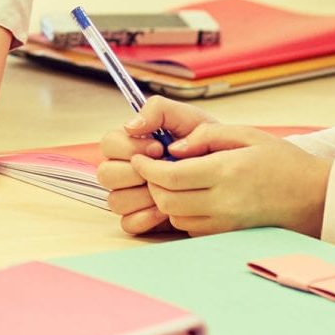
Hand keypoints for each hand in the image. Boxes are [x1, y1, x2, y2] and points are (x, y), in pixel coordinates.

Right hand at [96, 96, 214, 235]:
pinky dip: (146, 218)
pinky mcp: (143, 220)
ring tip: (168, 192)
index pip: (108, 144)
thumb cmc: (206, 144)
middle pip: (106, 174)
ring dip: (141, 197)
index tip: (158, 148)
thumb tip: (130, 125)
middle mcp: (125, 170)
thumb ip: (157, 111)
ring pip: (115, 200)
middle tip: (163, 172)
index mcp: (130, 144)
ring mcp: (132, 196)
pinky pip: (129, 223)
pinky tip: (165, 211)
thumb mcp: (186, 118)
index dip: (130, 147)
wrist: (229, 173)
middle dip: (134, 173)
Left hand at [127, 123, 331, 236]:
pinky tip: (191, 195)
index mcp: (225, 174)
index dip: (146, 167)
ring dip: (166, 199)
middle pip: (166, 201)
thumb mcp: (246, 134)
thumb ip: (206, 135)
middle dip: (151, 183)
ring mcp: (226, 225)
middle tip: (152, 166)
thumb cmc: (282, 161)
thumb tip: (174, 147)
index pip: (169, 176)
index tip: (139, 156)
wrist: (317, 198)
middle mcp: (223, 204)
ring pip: (176, 218)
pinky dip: (183, 213)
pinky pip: (192, 228)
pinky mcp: (229, 236)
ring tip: (172, 179)